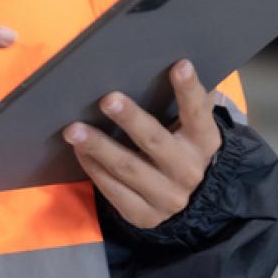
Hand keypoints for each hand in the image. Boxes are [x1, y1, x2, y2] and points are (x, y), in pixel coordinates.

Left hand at [64, 59, 222, 228]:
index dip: (189, 90)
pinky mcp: (143, 215)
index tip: (180, 65)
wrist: (191, 203)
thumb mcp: (193, 128)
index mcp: (203, 142)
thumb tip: (177, 62)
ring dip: (98, 147)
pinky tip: (79, 150)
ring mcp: (166, 197)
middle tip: (107, 99)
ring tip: (73, 129)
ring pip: (128, 168)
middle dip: (130, 119)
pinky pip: (114, 190)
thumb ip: (189, 100)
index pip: (198, 113)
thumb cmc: (183, 148)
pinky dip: (94, 168)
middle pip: (155, 142)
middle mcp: (188, 171)